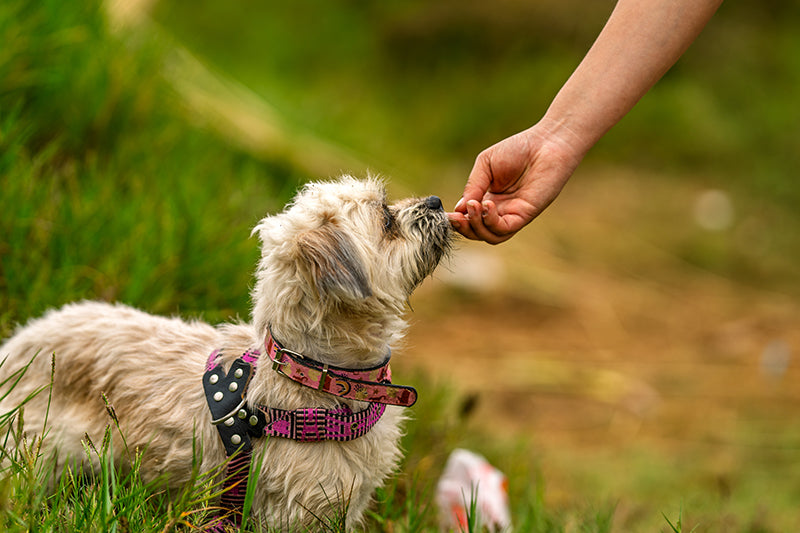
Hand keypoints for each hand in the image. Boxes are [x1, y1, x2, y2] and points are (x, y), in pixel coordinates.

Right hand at [448, 124, 582, 243]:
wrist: (547, 143)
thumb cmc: (518, 149)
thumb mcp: (485, 165)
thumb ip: (473, 186)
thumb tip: (459, 209)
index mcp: (488, 198)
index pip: (469, 219)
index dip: (456, 220)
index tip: (445, 214)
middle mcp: (500, 211)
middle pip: (477, 232)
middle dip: (463, 228)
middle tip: (456, 216)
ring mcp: (513, 214)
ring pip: (490, 236)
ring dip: (476, 226)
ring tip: (474, 206)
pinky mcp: (526, 215)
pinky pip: (504, 229)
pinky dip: (491, 221)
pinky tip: (487, 204)